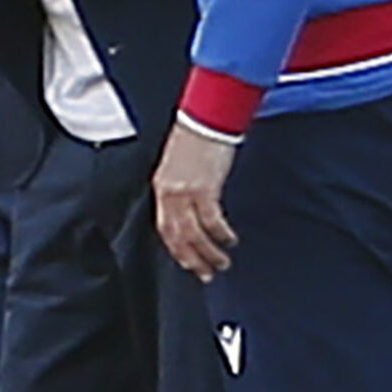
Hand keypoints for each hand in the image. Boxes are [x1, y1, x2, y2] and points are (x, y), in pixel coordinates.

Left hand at [153, 121, 239, 279]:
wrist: (206, 116)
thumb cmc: (195, 136)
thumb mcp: (180, 164)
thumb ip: (181, 186)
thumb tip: (192, 205)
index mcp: (162, 187)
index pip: (164, 227)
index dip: (176, 248)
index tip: (188, 262)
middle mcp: (169, 193)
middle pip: (177, 236)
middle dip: (192, 259)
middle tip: (205, 274)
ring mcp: (185, 192)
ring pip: (193, 234)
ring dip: (208, 253)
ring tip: (221, 264)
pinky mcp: (204, 188)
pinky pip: (211, 221)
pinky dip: (221, 234)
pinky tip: (230, 241)